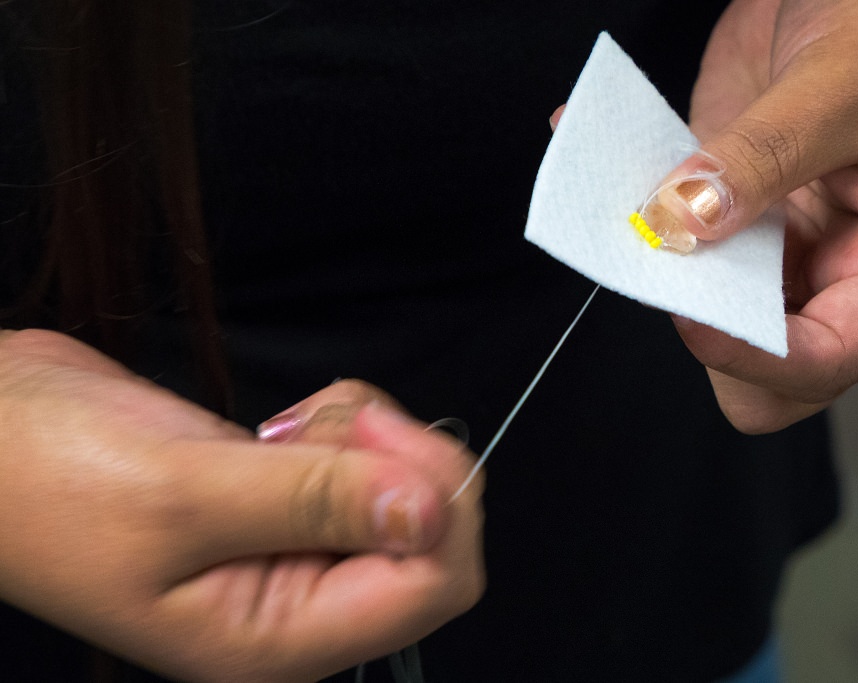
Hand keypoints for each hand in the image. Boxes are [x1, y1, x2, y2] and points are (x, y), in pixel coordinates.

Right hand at [0, 330, 483, 681]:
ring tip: (284, 426)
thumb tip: (427, 511)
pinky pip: (363, 456)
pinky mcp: (285, 494)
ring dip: (366, 432)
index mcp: (277, 636)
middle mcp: (298, 599)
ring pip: (400, 485)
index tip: (384, 439)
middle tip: (331, 419)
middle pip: (429, 537)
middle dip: (400, 459)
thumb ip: (313, 500)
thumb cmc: (46, 482)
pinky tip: (286, 422)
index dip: (438, 509)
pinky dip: (346, 420)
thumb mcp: (180, 494)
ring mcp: (294, 544)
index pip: (432, 587)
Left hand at [646, 0, 857, 431]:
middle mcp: (850, 269)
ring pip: (717, 317)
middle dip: (715, 333)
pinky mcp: (744, 216)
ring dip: (670, 281)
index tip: (688, 315)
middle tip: (674, 266)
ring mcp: (791, 248)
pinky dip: (651, 227)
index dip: (756, 356)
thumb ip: (762, 159)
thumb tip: (685, 221)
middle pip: (771, 370)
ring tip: (641, 218)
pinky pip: (688, 253)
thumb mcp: (841, 85)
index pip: (831, 358)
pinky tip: (620, 179)